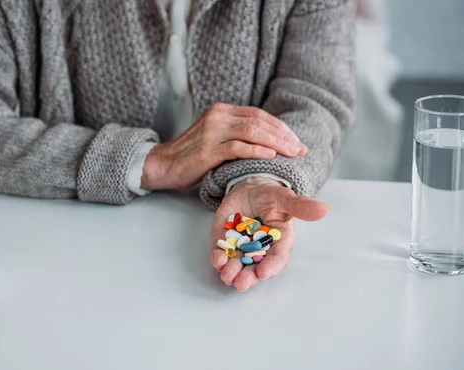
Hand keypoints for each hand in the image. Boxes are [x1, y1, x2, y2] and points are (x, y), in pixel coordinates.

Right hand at [141, 102, 306, 190]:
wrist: (163, 165)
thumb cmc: (191, 157)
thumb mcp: (215, 138)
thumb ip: (236, 135)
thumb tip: (267, 143)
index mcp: (222, 111)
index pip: (259, 115)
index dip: (280, 127)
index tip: (296, 141)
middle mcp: (218, 116)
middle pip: (259, 121)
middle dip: (284, 135)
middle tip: (300, 148)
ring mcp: (212, 132)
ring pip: (252, 131)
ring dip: (276, 142)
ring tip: (292, 153)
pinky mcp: (207, 150)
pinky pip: (237, 147)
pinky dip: (257, 151)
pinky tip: (271, 156)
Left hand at [210, 177, 329, 291]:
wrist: (249, 190)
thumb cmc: (270, 197)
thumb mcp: (285, 197)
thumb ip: (300, 206)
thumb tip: (324, 208)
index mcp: (279, 242)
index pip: (278, 257)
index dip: (272, 265)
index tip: (265, 272)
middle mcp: (260, 250)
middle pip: (256, 268)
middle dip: (249, 277)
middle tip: (242, 283)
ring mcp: (241, 247)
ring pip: (238, 265)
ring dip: (232, 272)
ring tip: (228, 276)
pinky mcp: (225, 242)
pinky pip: (221, 253)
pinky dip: (218, 259)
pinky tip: (217, 261)